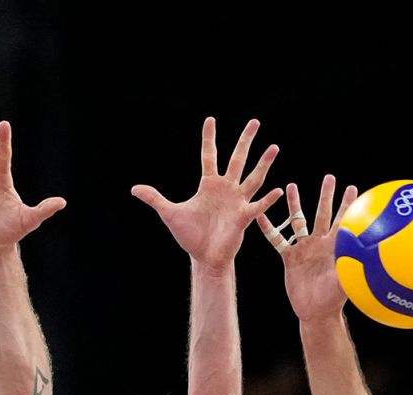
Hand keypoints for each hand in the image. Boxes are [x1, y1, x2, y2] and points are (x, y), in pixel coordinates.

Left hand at [132, 117, 282, 273]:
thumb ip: (155, 199)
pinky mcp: (243, 217)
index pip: (209, 155)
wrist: (203, 257)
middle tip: (254, 122)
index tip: (210, 119)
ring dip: (263, 164)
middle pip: (237, 159)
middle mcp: (226, 189)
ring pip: (253, 178)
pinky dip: (267, 199)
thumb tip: (134, 188)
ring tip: (274, 147)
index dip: (209, 138)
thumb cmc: (190, 236)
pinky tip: (278, 190)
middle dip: (245, 141)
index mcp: (208, 185)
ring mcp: (237, 202)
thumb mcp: (170, 214)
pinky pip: (257, 206)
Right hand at [257, 176, 357, 322]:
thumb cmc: (333, 299)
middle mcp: (319, 244)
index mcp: (334, 247)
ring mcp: (304, 249)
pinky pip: (277, 239)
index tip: (353, 187)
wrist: (314, 311)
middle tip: (329, 177)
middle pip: (322, 214)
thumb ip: (349, 268)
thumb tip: (362, 257)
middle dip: (326, 196)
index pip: (343, 221)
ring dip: (295, 204)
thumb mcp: (342, 283)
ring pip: (298, 221)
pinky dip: (269, 228)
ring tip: (291, 186)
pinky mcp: (290, 257)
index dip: (348, 205)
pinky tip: (260, 215)